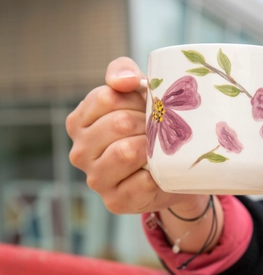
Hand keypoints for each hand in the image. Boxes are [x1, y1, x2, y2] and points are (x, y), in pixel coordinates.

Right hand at [66, 57, 207, 215]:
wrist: (172, 169)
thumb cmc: (148, 127)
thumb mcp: (136, 92)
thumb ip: (122, 72)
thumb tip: (123, 81)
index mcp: (78, 122)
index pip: (107, 98)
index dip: (136, 99)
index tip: (149, 107)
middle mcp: (80, 152)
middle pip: (118, 124)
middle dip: (147, 123)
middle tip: (161, 129)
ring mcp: (95, 179)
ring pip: (126, 152)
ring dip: (152, 147)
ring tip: (160, 147)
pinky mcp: (115, 202)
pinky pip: (142, 181)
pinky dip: (158, 173)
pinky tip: (160, 171)